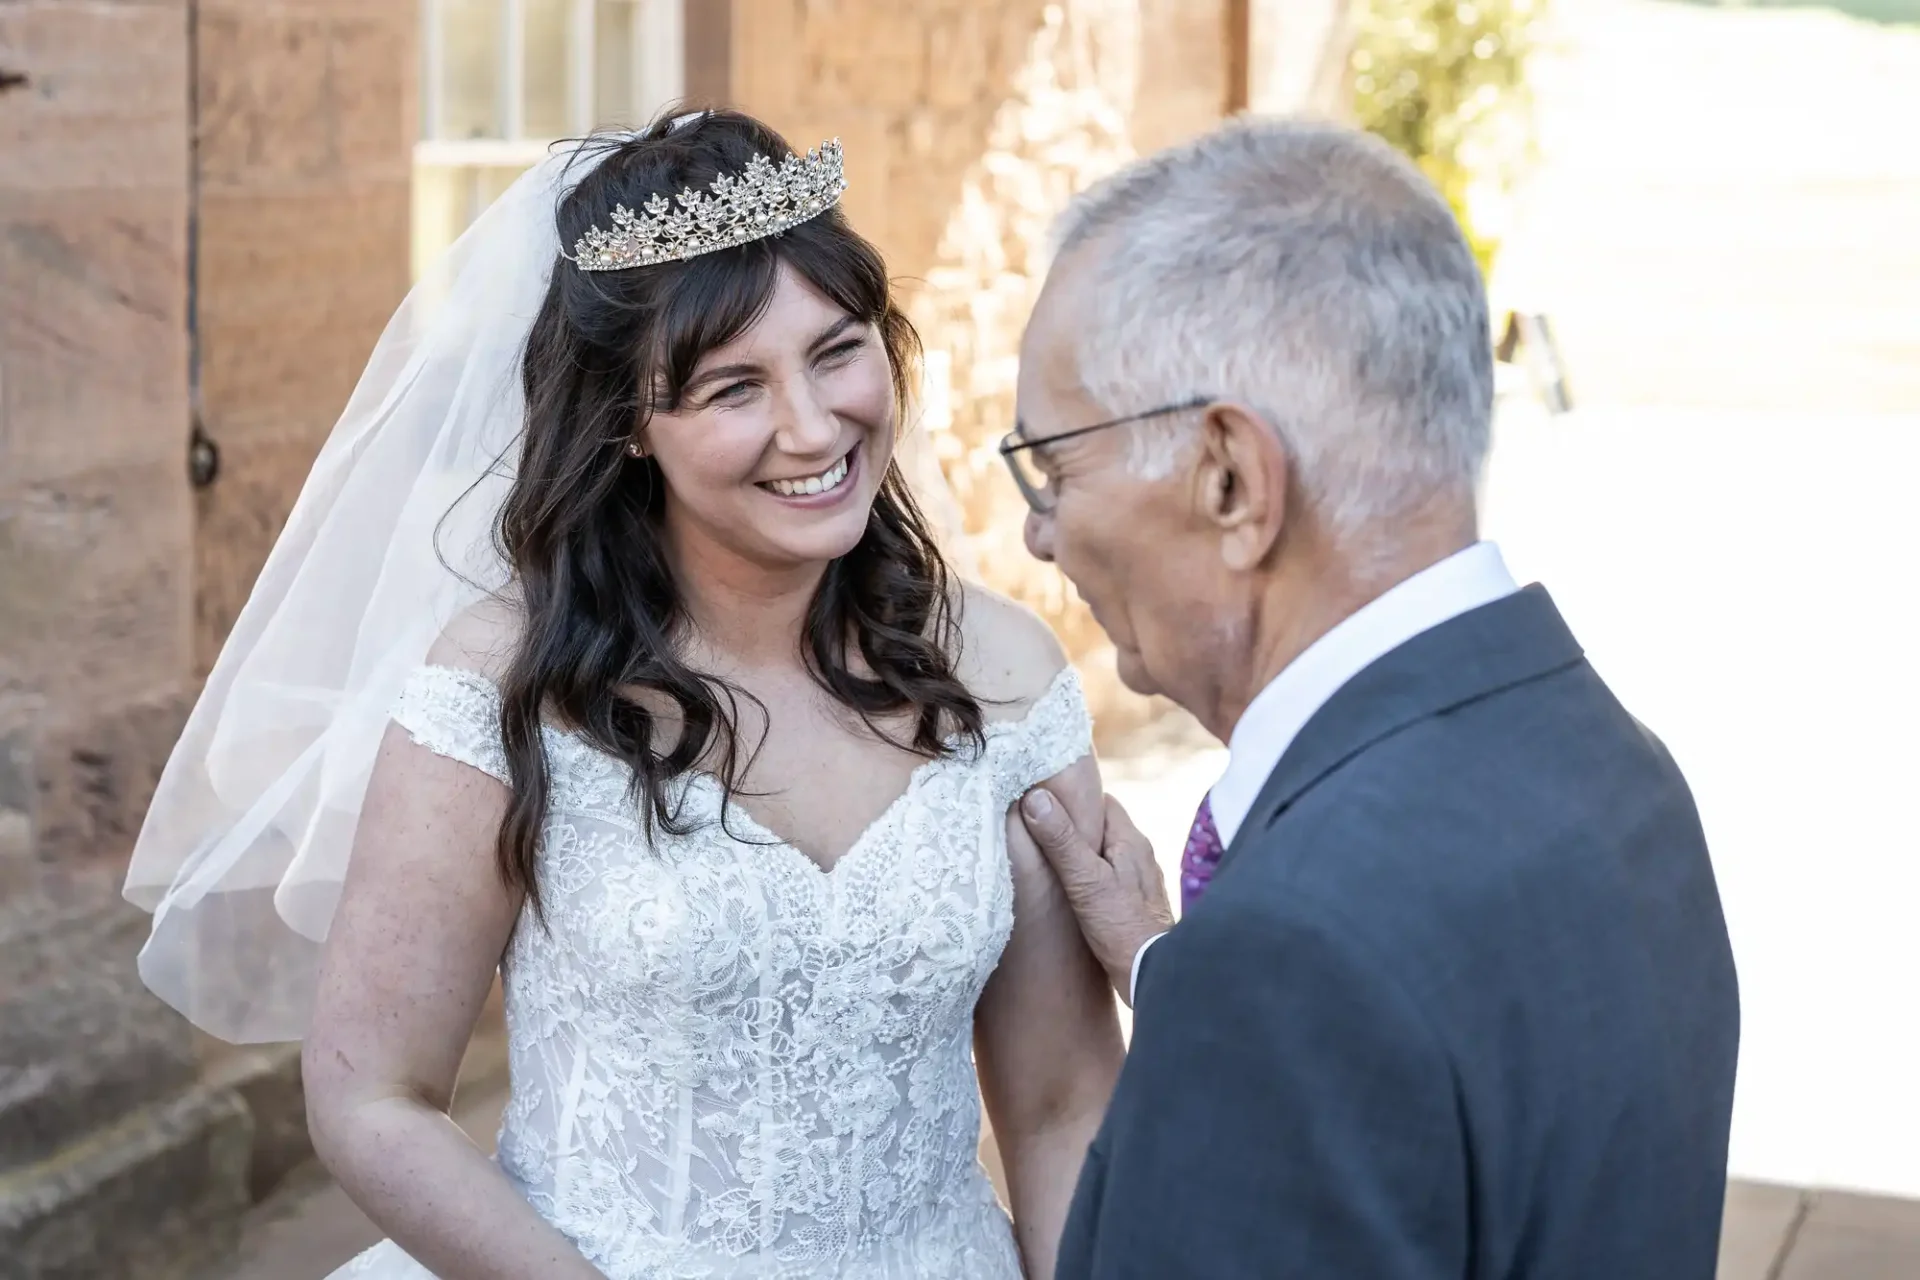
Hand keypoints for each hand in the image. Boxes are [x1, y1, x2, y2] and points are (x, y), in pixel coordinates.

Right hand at [1018, 789, 1173, 1005]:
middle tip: (1040, 831)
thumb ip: (1061, 839)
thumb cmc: (1122, 927)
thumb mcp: (1085, 880)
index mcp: (1132, 840)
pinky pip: (1110, 878)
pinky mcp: (1136, 905)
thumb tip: (1036, 797)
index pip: (1101, 801)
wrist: (1154, 976)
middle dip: (1074, 827)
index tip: (1044, 801)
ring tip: (1051, 862)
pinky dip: (1091, 878)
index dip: (1073, 798)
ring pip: (1106, 854)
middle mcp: (1141, 856)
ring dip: (1082, 855)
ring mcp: (1140, 881)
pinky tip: (1073, 894)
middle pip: (1102, 827)